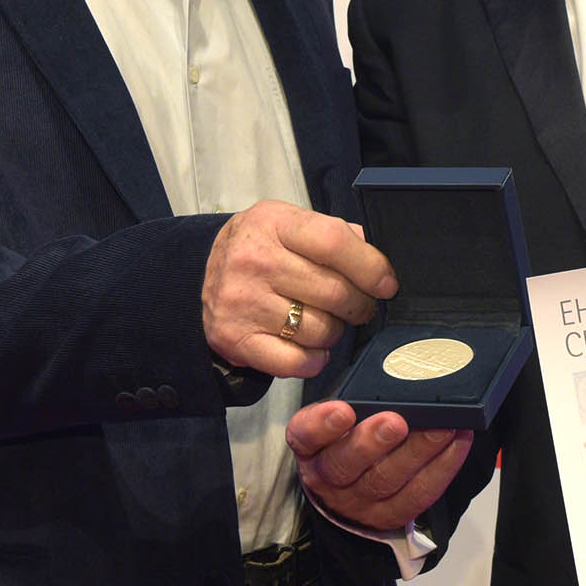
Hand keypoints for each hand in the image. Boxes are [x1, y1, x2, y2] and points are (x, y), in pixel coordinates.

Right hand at [202, 202, 395, 377]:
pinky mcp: (235, 338)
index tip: (386, 284)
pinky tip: (310, 346)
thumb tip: (381, 263)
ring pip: (320, 330)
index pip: (334, 243)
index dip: (370, 267)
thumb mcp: (291, 225)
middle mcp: (254, 260)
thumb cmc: (259, 249)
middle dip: (359, 305)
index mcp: (274, 223)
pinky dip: (313, 359)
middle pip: (334, 292)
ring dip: (334, 332)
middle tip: (358, 306)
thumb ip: (336, 237)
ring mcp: (243, 301)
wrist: (198, 275)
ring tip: (323, 320)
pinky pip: (296, 362)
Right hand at [286, 401, 472, 530]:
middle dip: (374, 442)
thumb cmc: (346, 439)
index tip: (343, 409)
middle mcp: (329, 477)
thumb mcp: (338, 416)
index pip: (306, 436)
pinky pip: (418, 495)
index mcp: (310, 447)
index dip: (323, 424)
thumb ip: (356, 399)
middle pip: (346, 464)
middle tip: (397, 421)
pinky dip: (443, 467)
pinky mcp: (391, 515)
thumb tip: (400, 372)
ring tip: (442, 428)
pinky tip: (458, 442)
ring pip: (386, 480)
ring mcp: (359, 501)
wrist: (346, 490)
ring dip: (418, 452)